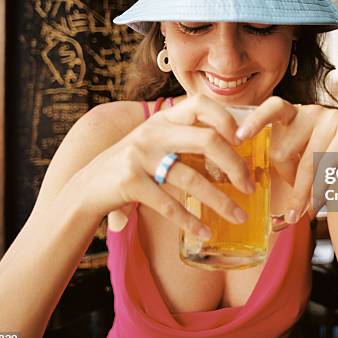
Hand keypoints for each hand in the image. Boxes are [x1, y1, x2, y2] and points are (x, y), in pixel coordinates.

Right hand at [72, 94, 252, 236]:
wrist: (87, 186)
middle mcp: (153, 132)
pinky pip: (168, 204)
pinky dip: (190, 221)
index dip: (226, 119)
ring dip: (220, 201)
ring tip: (239, 217)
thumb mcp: (156, 140)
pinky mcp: (129, 181)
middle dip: (235, 165)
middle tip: (250, 187)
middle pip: (207, 140)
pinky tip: (205, 232)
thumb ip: (185, 137)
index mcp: (164, 119)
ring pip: (192, 178)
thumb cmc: (133, 164)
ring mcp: (140, 155)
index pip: (200, 104)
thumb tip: (232, 145)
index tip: (243, 141)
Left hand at [235, 97, 337, 225]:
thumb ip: (287, 175)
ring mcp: (331, 118)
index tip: (237, 139)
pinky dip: (323, 189)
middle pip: (282, 150)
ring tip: (307, 212)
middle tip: (296, 202)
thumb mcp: (305, 162)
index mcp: (293, 115)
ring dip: (305, 194)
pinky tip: (322, 202)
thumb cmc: (332, 161)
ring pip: (306, 163)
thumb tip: (272, 220)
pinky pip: (329, 166)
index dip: (254, 121)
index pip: (271, 108)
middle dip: (286, 181)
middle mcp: (310, 112)